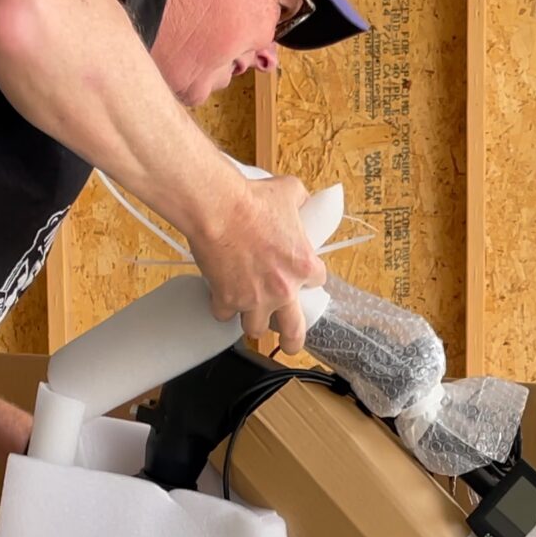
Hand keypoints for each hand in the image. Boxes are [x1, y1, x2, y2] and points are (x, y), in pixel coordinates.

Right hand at [189, 173, 325, 354]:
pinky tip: (220, 298)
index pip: (317, 281)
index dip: (306, 278)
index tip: (298, 275)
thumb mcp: (289, 191)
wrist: (218, 208)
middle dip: (292, 341)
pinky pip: (225, 315)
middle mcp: (283, 289)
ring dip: (253, 322)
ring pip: (256, 329)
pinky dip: (222, 308)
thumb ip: (300, 200)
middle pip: (293, 330)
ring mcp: (254, 298)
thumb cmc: (252, 199)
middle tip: (289, 345)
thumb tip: (302, 199)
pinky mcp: (227, 299)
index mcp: (303, 265)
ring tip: (249, 315)